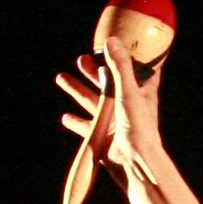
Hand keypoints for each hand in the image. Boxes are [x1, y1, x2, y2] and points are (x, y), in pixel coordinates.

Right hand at [52, 44, 165, 187]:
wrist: (134, 161)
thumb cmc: (138, 127)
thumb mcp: (128, 92)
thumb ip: (120, 68)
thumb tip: (111, 41)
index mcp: (142, 95)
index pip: (141, 73)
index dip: (131, 61)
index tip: (118, 49)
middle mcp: (129, 107)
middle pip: (109, 85)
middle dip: (94, 72)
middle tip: (79, 59)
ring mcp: (115, 122)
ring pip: (93, 102)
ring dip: (77, 90)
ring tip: (61, 78)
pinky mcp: (104, 136)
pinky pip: (86, 127)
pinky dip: (76, 122)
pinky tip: (65, 117)